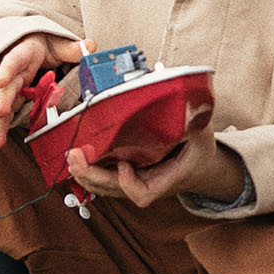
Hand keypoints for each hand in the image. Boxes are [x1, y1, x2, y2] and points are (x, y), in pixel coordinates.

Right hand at [0, 31, 82, 149]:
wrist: (34, 45)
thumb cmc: (45, 44)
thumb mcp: (58, 44)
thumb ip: (72, 48)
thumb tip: (90, 47)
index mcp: (24, 54)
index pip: (14, 60)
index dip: (6, 71)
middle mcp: (15, 72)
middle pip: (6, 86)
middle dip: (1, 100)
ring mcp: (12, 86)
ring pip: (0, 102)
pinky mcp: (14, 98)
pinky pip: (6, 112)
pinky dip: (2, 127)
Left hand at [63, 128, 246, 210]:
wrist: (203, 169)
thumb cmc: (200, 150)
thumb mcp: (202, 131)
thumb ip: (190, 111)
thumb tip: (169, 79)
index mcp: (167, 179)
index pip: (142, 194)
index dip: (128, 182)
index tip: (123, 163)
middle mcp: (147, 185)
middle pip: (115, 190)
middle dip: (92, 176)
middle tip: (76, 157)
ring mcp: (135, 184)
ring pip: (105, 188)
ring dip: (85, 175)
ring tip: (71, 156)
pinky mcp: (127, 177)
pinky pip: (104, 181)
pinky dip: (89, 172)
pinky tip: (76, 158)